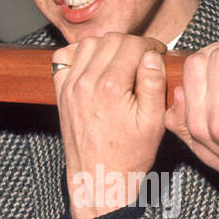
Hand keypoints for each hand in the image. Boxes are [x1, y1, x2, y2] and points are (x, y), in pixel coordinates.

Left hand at [52, 33, 167, 218]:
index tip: (157, 55)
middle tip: (143, 59)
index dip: (150, 46)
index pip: (132, 45)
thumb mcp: (154, 122)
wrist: (100, 179)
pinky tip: (95, 64)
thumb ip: (153, 83)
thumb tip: (151, 56)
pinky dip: (79, 54)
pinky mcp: (61, 93)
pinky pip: (64, 58)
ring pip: (88, 44)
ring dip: (107, 46)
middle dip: (131, 44)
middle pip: (111, 40)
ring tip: (121, 62)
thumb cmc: (129, 156)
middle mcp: (86, 82)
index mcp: (111, 86)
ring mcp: (70, 86)